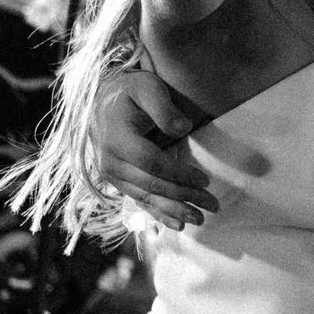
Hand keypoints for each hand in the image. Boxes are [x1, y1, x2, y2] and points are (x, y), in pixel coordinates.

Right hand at [93, 63, 216, 229]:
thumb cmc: (129, 91)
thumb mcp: (147, 87)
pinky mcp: (116, 181)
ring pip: (146, 197)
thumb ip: (163, 107)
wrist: (100, 100)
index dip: (178, 174)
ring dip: (174, 210)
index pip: (151, 162)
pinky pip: (139, 200)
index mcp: (118, 139)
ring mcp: (111, 175)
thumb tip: (183, 130)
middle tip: (213, 205)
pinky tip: (177, 225)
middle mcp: (110, 162)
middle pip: (151, 185)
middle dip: (184, 197)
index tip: (205, 180)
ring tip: (200, 219)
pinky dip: (158, 214)